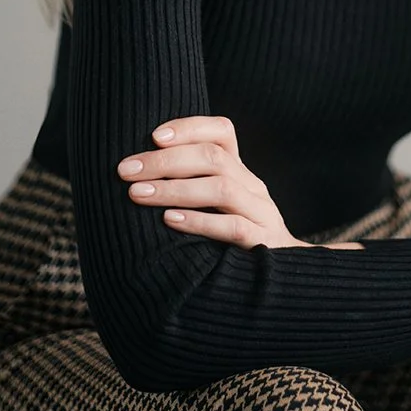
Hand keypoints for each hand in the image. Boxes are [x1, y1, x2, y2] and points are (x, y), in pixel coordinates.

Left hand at [117, 115, 308, 248]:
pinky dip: (200, 221)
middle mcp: (253, 187)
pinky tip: (170, 221)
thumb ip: (191, 188)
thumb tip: (135, 173)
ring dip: (175, 189)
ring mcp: (262, 215)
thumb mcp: (217, 209)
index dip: (189, 127)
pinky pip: (234, 228)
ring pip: (222, 189)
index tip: (153, 135)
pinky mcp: (264, 245)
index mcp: (241, 173)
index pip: (222, 132)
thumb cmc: (234, 243)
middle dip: (165, 161)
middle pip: (214, 157)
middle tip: (125, 170)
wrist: (284, 283)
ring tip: (137, 194)